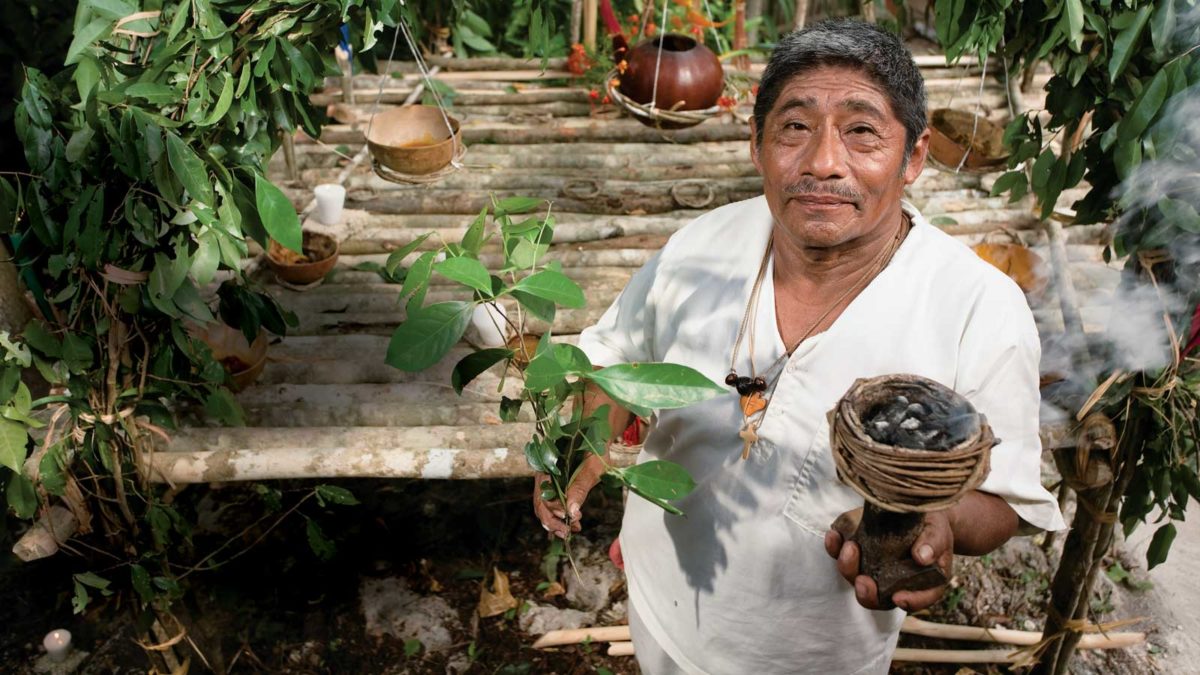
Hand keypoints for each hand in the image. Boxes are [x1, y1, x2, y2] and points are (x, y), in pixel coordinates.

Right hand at [532, 454, 605, 538]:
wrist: (598, 439)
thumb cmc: (596, 450)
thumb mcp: (592, 469)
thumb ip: (580, 488)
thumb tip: (572, 512)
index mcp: (548, 464)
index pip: (543, 492)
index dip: (554, 509)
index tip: (570, 518)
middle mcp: (543, 473)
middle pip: (540, 502)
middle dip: (552, 520)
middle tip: (567, 532)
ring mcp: (548, 481)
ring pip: (543, 506)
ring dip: (555, 522)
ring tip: (570, 531)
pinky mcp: (555, 487)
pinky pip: (551, 505)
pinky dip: (558, 517)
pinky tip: (570, 525)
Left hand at [824, 508, 954, 610]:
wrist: (916, 509)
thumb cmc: (932, 527)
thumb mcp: (938, 532)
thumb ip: (933, 544)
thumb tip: (922, 557)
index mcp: (919, 584)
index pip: (915, 600)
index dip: (909, 602)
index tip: (899, 597)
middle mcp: (891, 582)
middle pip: (876, 597)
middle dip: (867, 592)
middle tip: (863, 580)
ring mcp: (871, 567)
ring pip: (854, 577)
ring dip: (848, 566)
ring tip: (850, 547)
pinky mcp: (857, 550)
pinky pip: (840, 553)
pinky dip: (834, 546)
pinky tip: (834, 535)